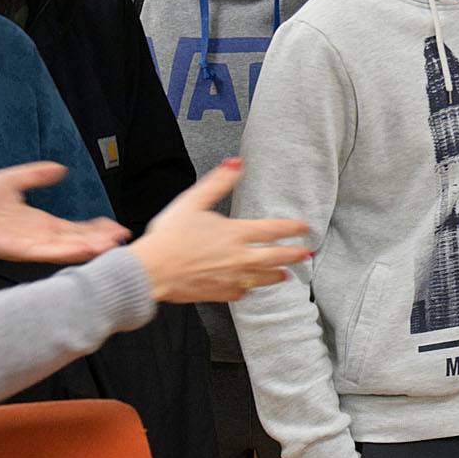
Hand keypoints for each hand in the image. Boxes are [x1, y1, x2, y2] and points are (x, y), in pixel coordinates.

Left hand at [0, 162, 129, 263]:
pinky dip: (69, 251)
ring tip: (114, 245)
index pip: (75, 228)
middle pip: (77, 239)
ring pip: (68, 248)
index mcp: (41, 224)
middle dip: (101, 239)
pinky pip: (49, 252)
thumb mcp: (12, 180)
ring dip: (91, 247)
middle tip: (125, 236)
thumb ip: (36, 175)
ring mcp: (32, 245)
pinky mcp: (21, 251)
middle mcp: (40, 237)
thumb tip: (60, 169)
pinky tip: (86, 249)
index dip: (96, 228)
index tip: (116, 227)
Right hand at [127, 159, 311, 303]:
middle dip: (294, 255)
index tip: (304, 227)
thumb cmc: (169, 237)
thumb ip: (218, 183)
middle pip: (276, 256)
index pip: (273, 230)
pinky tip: (249, 288)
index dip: (292, 227)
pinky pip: (240, 293)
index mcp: (236, 233)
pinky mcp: (218, 293)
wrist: (151, 272)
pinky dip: (248, 289)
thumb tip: (236, 164)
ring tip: (286, 275)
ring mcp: (230, 278)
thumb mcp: (193, 201)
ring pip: (262, 278)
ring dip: (277, 275)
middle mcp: (239, 257)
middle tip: (306, 253)